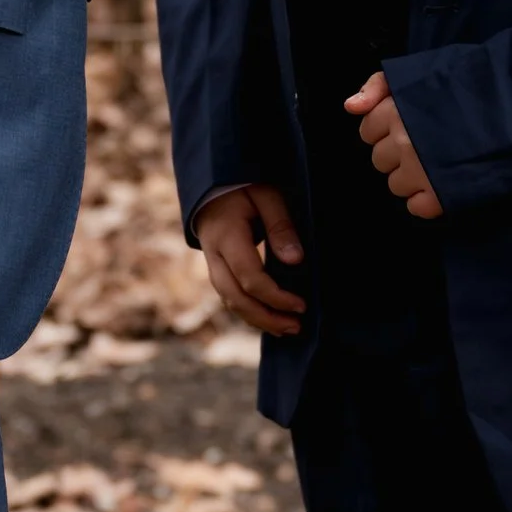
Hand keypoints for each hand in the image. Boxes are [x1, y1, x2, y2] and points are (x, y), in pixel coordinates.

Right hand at [196, 182, 306, 333]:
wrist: (211, 182)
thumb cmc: (243, 185)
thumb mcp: (266, 196)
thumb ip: (280, 227)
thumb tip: (295, 261)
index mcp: (227, 236)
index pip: (250, 278)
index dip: (275, 297)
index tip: (301, 305)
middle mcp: (214, 255)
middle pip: (236, 298)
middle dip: (266, 317)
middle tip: (296, 327)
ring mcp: (211, 262)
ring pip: (230, 301)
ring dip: (257, 319)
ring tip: (286, 329)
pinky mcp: (216, 266)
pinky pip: (229, 295)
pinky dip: (248, 311)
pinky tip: (268, 319)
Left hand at [344, 71, 442, 219]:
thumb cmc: (478, 82)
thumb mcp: (427, 67)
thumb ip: (382, 84)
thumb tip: (350, 107)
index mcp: (397, 110)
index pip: (368, 131)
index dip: (385, 130)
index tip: (407, 127)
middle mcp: (403, 141)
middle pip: (379, 160)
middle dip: (397, 155)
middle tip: (426, 146)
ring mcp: (420, 170)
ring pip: (395, 185)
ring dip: (412, 178)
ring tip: (439, 164)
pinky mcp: (441, 195)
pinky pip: (416, 207)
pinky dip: (428, 200)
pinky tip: (445, 184)